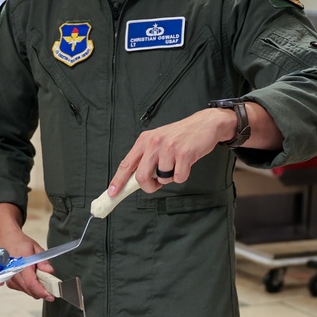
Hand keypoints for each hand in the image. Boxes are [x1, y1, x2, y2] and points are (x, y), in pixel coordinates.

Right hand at [0, 204, 54, 300]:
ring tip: (40, 278)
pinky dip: (29, 286)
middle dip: (42, 291)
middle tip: (50, 286)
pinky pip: (22, 289)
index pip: (31, 284)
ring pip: (27, 291)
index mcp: (21, 265)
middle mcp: (14, 274)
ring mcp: (10, 279)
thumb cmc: (20, 243)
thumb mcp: (35, 248)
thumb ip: (43, 261)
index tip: (51, 296)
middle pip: (30, 290)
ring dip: (35, 288)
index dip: (42, 292)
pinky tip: (31, 278)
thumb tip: (49, 271)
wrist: (6, 239)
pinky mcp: (9, 281)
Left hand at [104, 108, 239, 195]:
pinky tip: (186, 163)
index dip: (118, 180)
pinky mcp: (184, 154)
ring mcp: (168, 148)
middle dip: (149, 186)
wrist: (205, 124)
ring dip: (170, 177)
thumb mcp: (158, 140)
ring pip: (162, 179)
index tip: (112, 193)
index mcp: (144, 141)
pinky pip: (179, 178)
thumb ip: (146, 157)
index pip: (126, 164)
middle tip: (156, 184)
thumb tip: (136, 179)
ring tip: (176, 164)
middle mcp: (154, 143)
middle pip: (142, 177)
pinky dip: (183, 175)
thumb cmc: (180, 136)